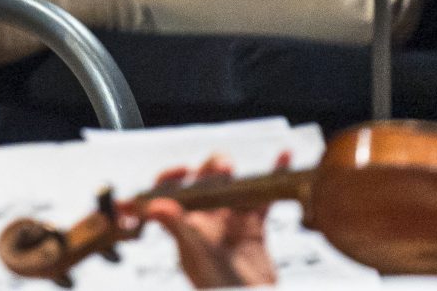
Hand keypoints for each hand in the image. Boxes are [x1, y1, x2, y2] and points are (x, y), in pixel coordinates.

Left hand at [121, 156, 285, 287]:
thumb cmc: (217, 286)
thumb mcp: (195, 254)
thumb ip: (177, 228)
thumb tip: (154, 206)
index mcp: (185, 222)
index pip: (168, 190)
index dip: (171, 176)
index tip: (183, 170)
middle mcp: (205, 217)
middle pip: (206, 181)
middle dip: (213, 169)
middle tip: (224, 168)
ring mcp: (229, 220)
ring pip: (234, 186)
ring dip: (242, 174)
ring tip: (250, 173)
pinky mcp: (253, 225)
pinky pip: (263, 198)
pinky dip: (273, 178)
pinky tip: (282, 159)